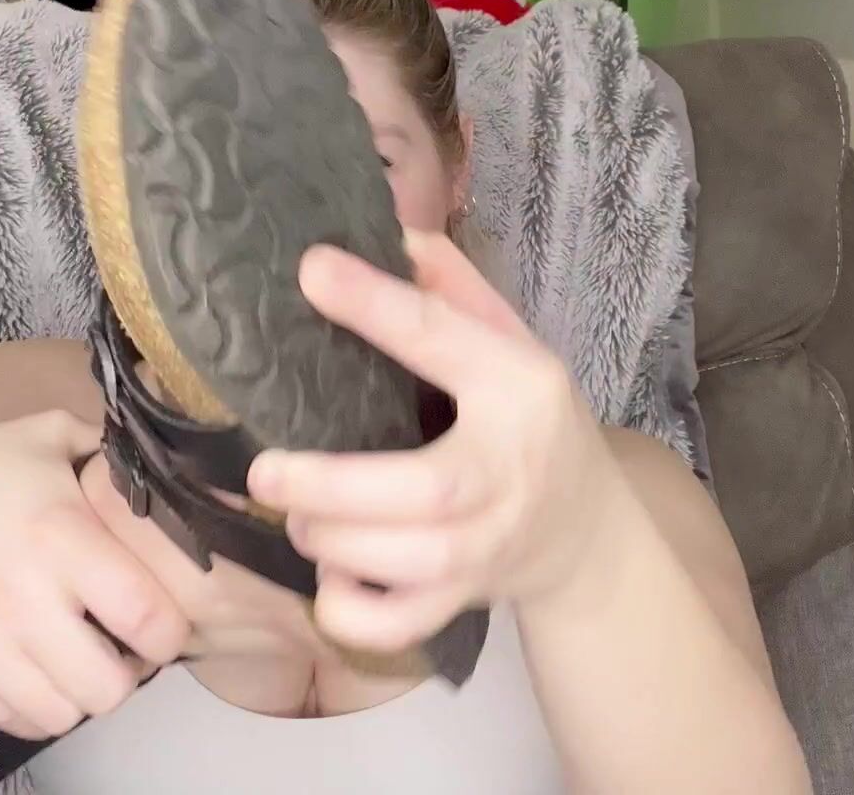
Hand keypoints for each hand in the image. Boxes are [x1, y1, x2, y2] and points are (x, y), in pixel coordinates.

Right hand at [0, 411, 188, 739]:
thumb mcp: (41, 436)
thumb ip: (110, 449)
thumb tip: (172, 461)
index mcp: (58, 534)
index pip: (150, 618)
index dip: (167, 631)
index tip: (157, 622)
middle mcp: (20, 597)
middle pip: (112, 689)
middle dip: (123, 674)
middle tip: (113, 649)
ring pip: (63, 716)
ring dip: (75, 694)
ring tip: (67, 659)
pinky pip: (10, 722)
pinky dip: (26, 705)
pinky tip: (22, 666)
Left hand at [246, 229, 631, 653]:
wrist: (586, 530)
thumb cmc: (530, 423)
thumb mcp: (512, 343)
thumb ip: (454, 288)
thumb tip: (391, 228)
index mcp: (519, 387)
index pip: (445, 339)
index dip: (376, 304)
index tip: (310, 271)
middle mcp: (508, 471)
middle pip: (424, 490)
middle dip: (331, 485)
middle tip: (266, 469)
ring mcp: (486, 548)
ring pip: (402, 563)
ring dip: (329, 539)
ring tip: (297, 510)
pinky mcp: (462, 602)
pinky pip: (396, 625)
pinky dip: (348, 610)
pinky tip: (332, 574)